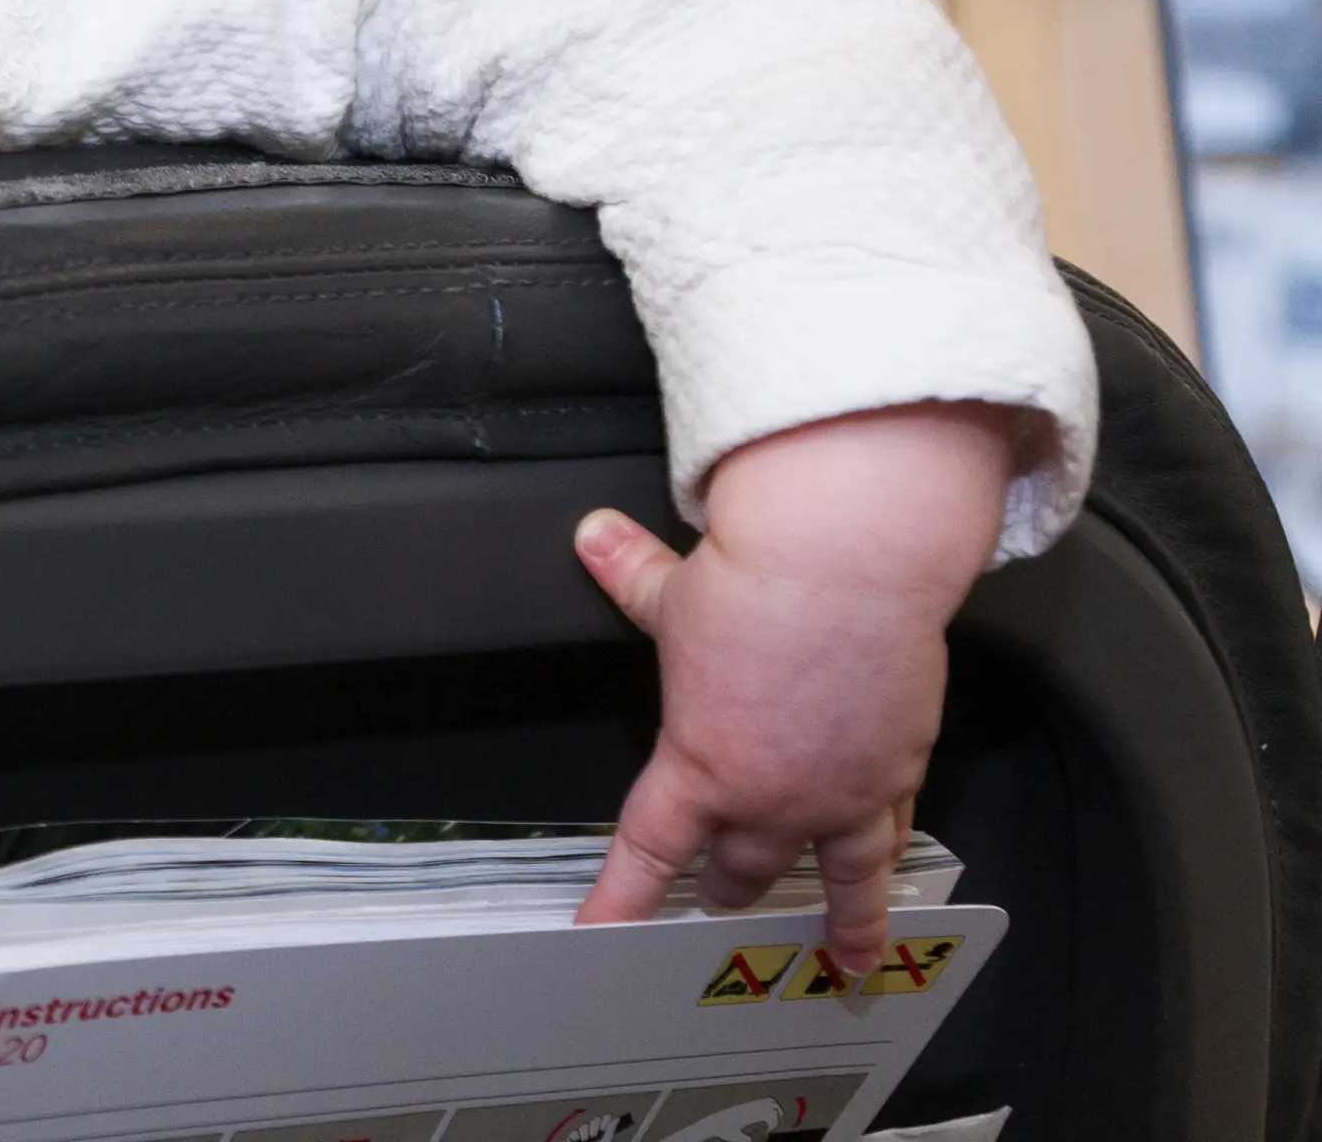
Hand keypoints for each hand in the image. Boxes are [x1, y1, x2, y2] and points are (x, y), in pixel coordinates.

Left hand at [570, 404, 1018, 972]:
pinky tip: (895, 863)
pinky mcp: (901, 769)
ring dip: (841, 919)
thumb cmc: (755, 586)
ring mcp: (844, 792)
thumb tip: (594, 537)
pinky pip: (895, 832)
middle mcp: (774, 798)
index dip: (623, 899)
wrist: (849, 569)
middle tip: (721, 899)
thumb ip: (633, 577)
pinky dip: (892, 855)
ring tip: (846, 957)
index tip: (605, 933)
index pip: (649, 851)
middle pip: (743, 865)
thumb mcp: (672, 591)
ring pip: (840, 877)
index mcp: (701, 769)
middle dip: (728, 886)